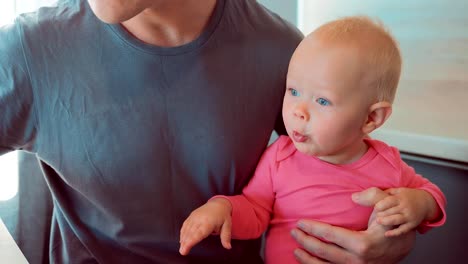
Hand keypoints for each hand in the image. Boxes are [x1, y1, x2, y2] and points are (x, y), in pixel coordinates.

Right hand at [179, 198, 232, 254]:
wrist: (218, 203)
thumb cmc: (223, 215)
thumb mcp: (227, 225)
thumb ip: (226, 236)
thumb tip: (228, 247)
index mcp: (208, 222)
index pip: (198, 234)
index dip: (191, 241)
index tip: (185, 248)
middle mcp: (199, 219)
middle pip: (191, 232)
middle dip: (185, 242)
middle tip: (182, 252)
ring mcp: (194, 216)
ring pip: (186, 229)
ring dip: (183, 238)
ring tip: (182, 248)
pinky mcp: (191, 215)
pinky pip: (185, 225)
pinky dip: (182, 232)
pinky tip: (182, 240)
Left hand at [290, 187, 414, 263]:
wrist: (403, 245)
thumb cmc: (391, 223)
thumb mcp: (386, 206)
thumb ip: (372, 196)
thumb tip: (353, 197)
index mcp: (363, 243)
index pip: (330, 235)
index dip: (313, 228)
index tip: (300, 222)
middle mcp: (358, 259)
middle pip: (324, 251)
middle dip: (305, 241)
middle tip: (294, 232)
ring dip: (308, 259)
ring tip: (296, 250)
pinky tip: (308, 261)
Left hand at [375, 188, 437, 236]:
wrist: (426, 202)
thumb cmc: (409, 196)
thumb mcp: (399, 190)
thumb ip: (388, 192)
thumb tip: (374, 194)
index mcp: (401, 198)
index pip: (389, 202)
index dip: (380, 205)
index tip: (375, 208)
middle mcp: (405, 207)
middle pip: (391, 211)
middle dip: (381, 214)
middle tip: (375, 216)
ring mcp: (409, 216)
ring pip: (396, 220)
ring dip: (386, 222)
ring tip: (378, 221)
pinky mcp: (412, 224)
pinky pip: (403, 230)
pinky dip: (394, 233)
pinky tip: (387, 234)